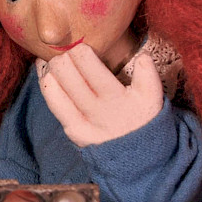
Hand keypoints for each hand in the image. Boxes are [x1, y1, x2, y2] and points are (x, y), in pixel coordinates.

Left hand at [37, 44, 163, 146]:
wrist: (138, 156)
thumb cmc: (143, 118)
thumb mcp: (153, 98)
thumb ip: (148, 75)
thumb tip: (142, 55)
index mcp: (118, 100)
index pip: (92, 70)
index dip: (81, 53)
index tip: (80, 44)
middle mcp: (97, 112)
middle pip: (70, 78)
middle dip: (63, 58)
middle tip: (64, 48)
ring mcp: (82, 124)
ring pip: (57, 91)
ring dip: (52, 70)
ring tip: (53, 58)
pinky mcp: (73, 131)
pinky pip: (54, 106)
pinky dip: (48, 86)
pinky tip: (47, 73)